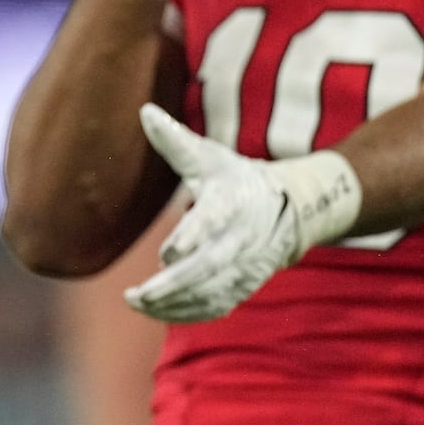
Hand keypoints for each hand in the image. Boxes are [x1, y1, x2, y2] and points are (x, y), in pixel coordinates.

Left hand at [123, 104, 360, 321]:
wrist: (286, 207)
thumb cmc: (234, 178)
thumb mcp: (209, 156)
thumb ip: (175, 141)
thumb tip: (145, 111)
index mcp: (232, 201)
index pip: (213, 221)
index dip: (192, 238)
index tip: (167, 253)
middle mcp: (242, 237)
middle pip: (210, 267)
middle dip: (174, 284)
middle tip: (138, 293)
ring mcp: (246, 266)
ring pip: (212, 293)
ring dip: (174, 303)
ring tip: (136, 302)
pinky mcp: (243, 285)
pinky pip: (217, 306)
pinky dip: (187, 313)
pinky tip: (155, 312)